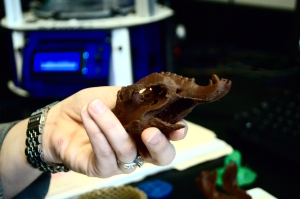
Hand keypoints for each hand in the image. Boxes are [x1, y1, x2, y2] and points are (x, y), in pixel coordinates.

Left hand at [43, 86, 187, 176]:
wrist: (59, 120)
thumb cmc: (88, 107)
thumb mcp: (112, 95)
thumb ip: (132, 96)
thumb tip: (150, 91)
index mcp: (144, 130)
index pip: (168, 136)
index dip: (176, 133)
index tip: (178, 128)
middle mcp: (137, 149)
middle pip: (160, 157)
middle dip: (159, 145)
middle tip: (149, 131)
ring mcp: (120, 162)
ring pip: (127, 150)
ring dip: (112, 126)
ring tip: (95, 107)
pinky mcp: (101, 168)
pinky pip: (105, 154)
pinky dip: (97, 133)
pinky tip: (88, 116)